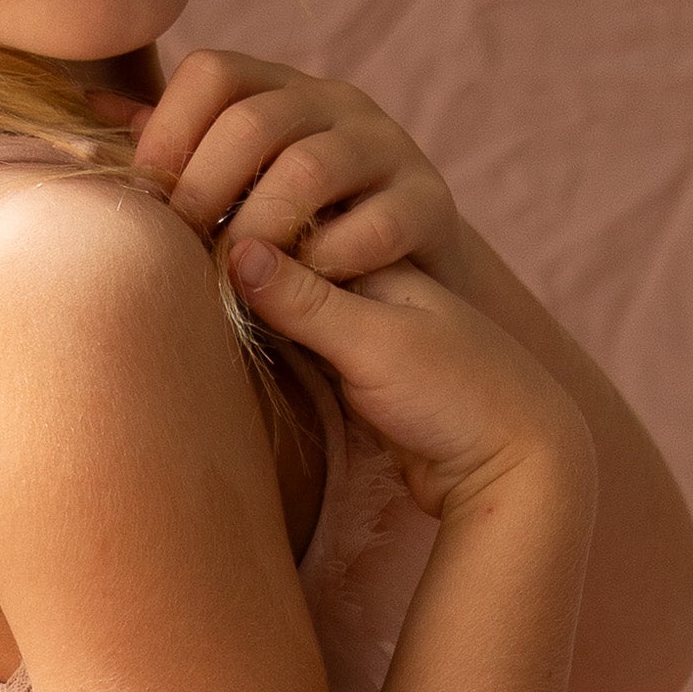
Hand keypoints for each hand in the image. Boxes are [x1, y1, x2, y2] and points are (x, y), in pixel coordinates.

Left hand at [134, 52, 467, 293]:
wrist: (412, 283)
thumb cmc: (300, 235)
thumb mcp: (239, 189)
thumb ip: (182, 153)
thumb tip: (94, 114)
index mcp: (282, 88)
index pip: (213, 71)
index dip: (169, 132)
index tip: (149, 198)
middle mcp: (337, 103)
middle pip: (255, 121)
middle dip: (205, 189)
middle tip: (185, 246)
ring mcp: (389, 146)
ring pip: (310, 169)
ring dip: (260, 230)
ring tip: (236, 276)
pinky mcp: (430, 201)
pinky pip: (375, 224)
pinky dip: (330, 263)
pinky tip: (304, 292)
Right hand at [221, 229, 591, 532]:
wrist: (515, 468)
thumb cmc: (457, 395)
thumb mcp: (376, 343)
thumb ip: (306, 300)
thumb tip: (235, 251)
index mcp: (380, 255)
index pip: (293, 223)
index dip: (241, 227)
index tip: (189, 240)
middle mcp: (368, 284)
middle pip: (284, 262)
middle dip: (236, 267)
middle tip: (177, 280)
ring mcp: (361, 331)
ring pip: (286, 306)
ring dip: (248, 310)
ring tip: (190, 312)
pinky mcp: (357, 377)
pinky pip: (297, 348)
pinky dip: (269, 347)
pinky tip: (230, 352)